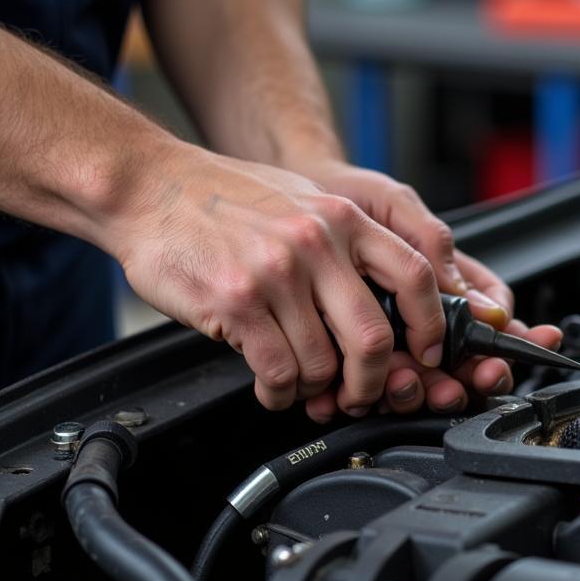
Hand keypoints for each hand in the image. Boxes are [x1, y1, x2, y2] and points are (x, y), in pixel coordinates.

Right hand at [110, 143, 445, 412]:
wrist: (149, 186)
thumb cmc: (224, 197)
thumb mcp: (304, 199)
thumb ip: (348, 241)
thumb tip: (388, 298)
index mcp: (343, 218)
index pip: (416, 276)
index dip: (431, 326)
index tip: (426, 352)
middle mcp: (316, 243)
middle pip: (375, 336)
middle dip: (373, 381)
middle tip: (361, 392)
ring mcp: (276, 273)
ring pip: (322, 364)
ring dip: (315, 389)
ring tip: (301, 384)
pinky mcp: (235, 302)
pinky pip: (277, 372)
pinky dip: (279, 394)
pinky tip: (271, 386)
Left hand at [286, 159, 535, 419]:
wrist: (274, 204)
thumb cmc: (344, 194)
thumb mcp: (393, 204)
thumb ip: (432, 242)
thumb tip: (473, 295)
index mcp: (441, 279)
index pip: (486, 320)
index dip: (499, 346)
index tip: (491, 363)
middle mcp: (416, 313)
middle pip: (455, 364)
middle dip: (455, 382)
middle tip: (446, 388)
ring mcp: (382, 336)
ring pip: (411, 382)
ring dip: (409, 393)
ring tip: (397, 388)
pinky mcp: (343, 352)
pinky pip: (355, 383)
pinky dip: (351, 395)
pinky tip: (341, 397)